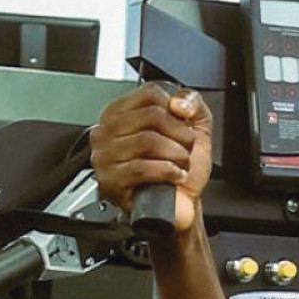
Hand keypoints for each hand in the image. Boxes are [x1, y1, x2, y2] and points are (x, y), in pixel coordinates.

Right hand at [90, 83, 213, 233]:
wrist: (181, 204)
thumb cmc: (180, 168)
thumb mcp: (194, 128)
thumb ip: (192, 101)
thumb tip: (178, 102)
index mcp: (121, 114)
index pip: (150, 94)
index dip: (176, 111)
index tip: (180, 127)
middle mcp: (107, 132)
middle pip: (152, 116)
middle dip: (181, 136)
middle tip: (183, 150)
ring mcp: (104, 157)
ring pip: (148, 141)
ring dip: (176, 156)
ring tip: (178, 165)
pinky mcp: (109, 181)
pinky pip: (142, 168)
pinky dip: (168, 172)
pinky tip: (173, 177)